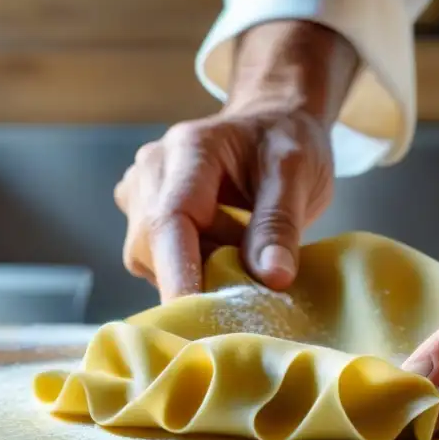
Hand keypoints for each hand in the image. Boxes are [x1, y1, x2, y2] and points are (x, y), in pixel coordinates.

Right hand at [115, 109, 332, 301]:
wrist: (272, 121)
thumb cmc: (286, 141)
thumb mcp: (297, 174)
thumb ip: (281, 223)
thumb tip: (272, 278)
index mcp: (189, 150)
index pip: (169, 219)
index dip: (178, 273)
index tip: (197, 318)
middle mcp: (152, 169)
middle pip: (150, 245)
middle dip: (194, 277)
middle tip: (248, 287)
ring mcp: (141, 191)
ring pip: (149, 258)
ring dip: (195, 271)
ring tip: (241, 253)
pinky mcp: (142, 214)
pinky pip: (155, 259)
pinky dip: (191, 268)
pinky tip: (225, 252)